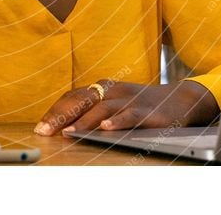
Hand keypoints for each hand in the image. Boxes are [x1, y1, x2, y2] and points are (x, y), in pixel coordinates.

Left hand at [33, 80, 219, 135]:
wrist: (181, 100)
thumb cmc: (141, 104)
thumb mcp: (114, 103)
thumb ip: (93, 110)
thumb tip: (63, 125)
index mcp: (102, 88)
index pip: (73, 98)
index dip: (55, 112)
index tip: (40, 127)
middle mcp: (113, 90)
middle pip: (82, 100)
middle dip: (61, 116)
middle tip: (45, 131)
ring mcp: (130, 99)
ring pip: (102, 108)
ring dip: (84, 120)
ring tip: (69, 132)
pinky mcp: (147, 110)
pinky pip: (130, 115)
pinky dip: (117, 121)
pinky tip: (106, 128)